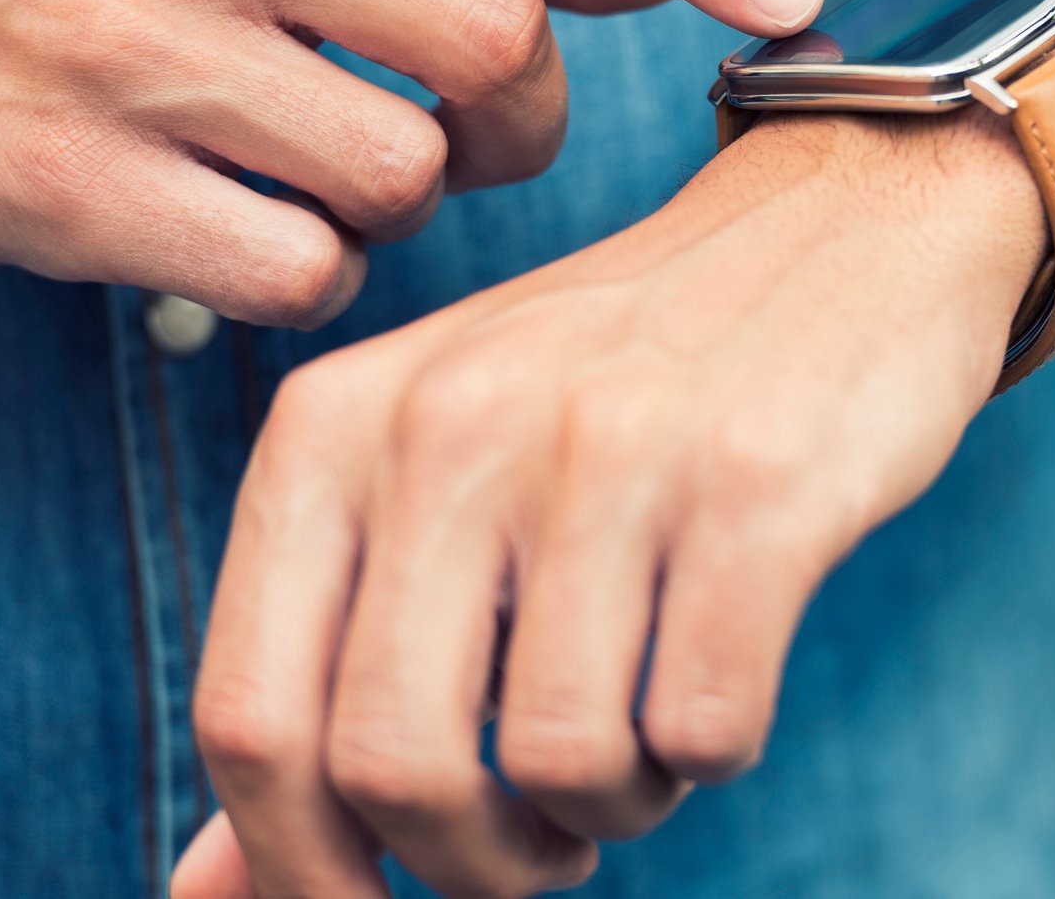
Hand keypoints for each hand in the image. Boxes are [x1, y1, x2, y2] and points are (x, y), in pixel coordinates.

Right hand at [0, 0, 821, 325]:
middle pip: (499, 39)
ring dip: (401, 198)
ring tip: (309, 157)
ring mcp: (130, 37)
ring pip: (407, 173)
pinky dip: (306, 272)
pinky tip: (239, 223)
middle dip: (520, 115)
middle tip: (461, 122)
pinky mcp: (73, 180)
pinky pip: (303, 271)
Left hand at [176, 110, 1046, 897]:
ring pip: (563, 763)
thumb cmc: (630, 378)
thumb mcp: (447, 472)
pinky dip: (709, 758)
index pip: (251, 714)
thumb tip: (207, 889)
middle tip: (538, 853)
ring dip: (609, 813)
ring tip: (640, 762)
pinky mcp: (762, 487)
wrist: (846, 222)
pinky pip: (705, 726)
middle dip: (473, 866)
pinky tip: (719, 693)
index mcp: (341, 420)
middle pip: (397, 765)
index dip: (294, 867)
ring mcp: (615, 449)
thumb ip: (331, 658)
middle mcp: (459, 422)